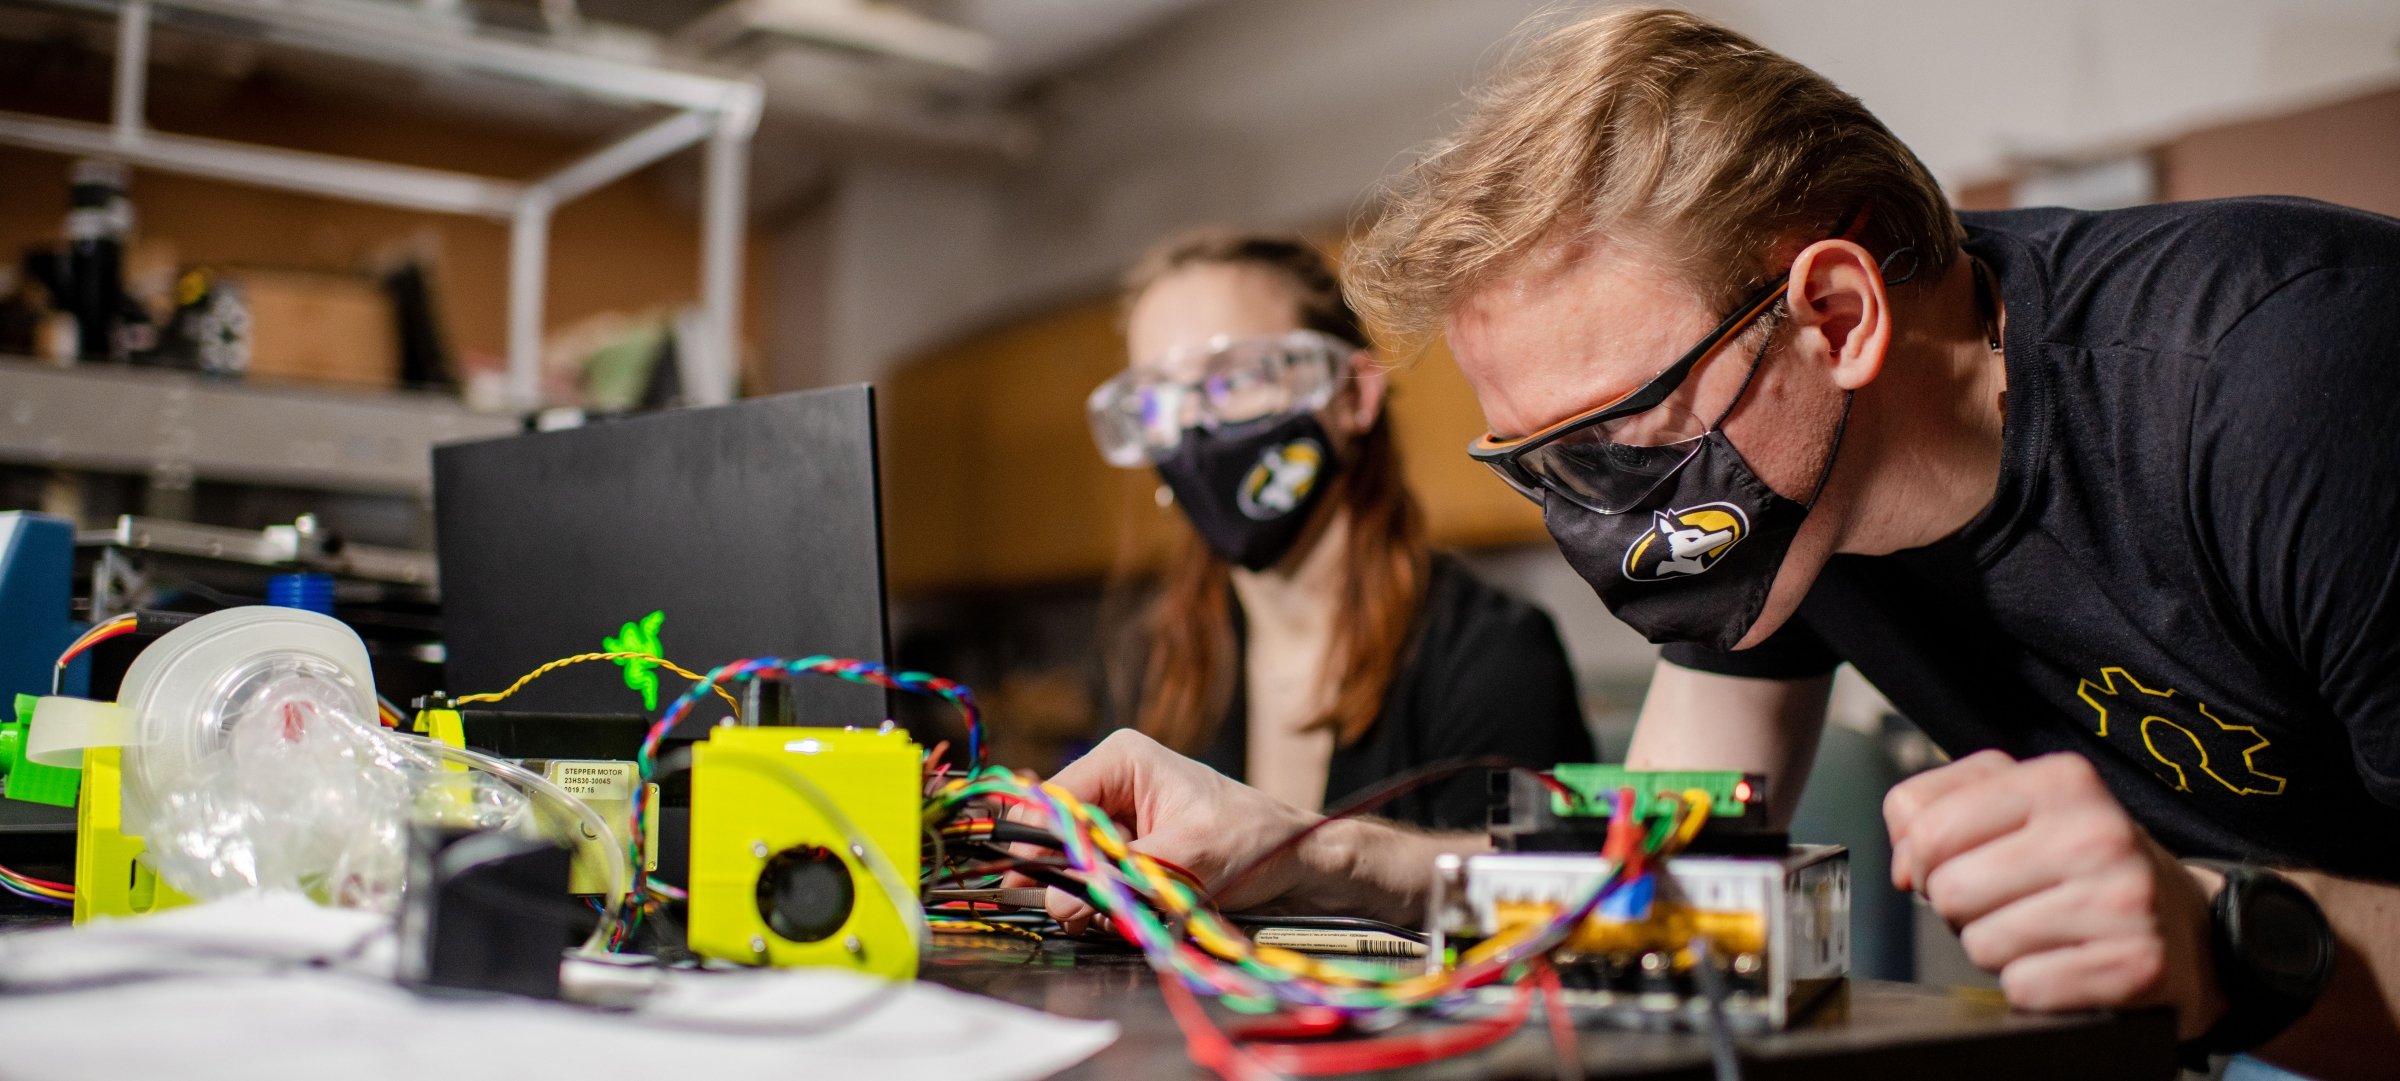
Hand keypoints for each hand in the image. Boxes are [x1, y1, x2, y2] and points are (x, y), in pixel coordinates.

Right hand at [1003, 729, 1324, 933]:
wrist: (1297, 862)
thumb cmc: (1256, 840)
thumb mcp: (1188, 856)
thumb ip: (1121, 876)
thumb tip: (1060, 901)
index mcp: (1122, 761)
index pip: (1052, 802)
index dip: (1039, 844)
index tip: (1035, 882)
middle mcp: (1112, 786)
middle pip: (1055, 836)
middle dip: (1068, 877)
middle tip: (1084, 910)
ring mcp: (1118, 822)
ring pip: (1072, 866)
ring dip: (1092, 897)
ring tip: (1130, 910)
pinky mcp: (1128, 853)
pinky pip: (1097, 882)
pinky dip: (1110, 904)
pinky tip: (1138, 912)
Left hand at [1885, 750, 2225, 1037]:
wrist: (2187, 923)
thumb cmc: (2081, 859)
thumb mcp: (2015, 802)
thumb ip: (1934, 806)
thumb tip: (1902, 864)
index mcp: (2061, 781)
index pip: (1927, 829)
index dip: (1923, 860)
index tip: (1959, 864)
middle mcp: (2098, 834)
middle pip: (1948, 891)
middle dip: (1962, 907)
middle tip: (2009, 901)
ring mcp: (2123, 902)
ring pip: (1982, 944)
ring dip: (1998, 947)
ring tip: (2042, 929)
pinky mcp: (2136, 967)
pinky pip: (2025, 988)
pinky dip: (2031, 986)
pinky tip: (2064, 962)